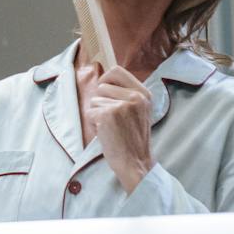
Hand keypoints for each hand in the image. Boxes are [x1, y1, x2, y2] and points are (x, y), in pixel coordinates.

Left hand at [82, 65, 153, 194]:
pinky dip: (94, 123)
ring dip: (97, 113)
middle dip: (101, 101)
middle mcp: (135, 97)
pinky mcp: (108, 115)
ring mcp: (122, 105)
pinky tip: (106, 132)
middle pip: (102, 86)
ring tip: (111, 126)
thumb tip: (103, 80)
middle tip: (111, 117)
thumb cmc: (133, 138)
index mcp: (144, 93)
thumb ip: (126, 94)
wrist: (135, 162)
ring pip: (95, 100)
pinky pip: (90, 112)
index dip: (106, 79)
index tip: (104, 90)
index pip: (117, 70)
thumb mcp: (139, 111)